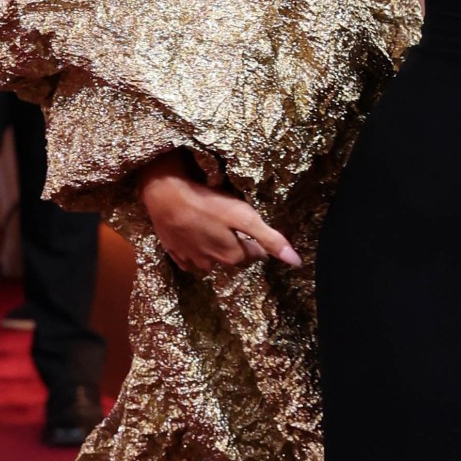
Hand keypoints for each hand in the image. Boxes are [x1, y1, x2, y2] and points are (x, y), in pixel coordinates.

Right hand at [139, 166, 299, 274]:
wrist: (164, 196)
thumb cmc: (207, 203)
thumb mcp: (244, 217)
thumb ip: (270, 239)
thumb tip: (296, 262)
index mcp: (233, 256)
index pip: (255, 253)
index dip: (256, 239)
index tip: (251, 226)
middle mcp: (213, 264)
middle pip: (233, 256)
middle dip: (237, 244)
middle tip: (231, 224)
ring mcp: (191, 260)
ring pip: (210, 258)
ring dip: (214, 247)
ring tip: (212, 227)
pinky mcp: (174, 252)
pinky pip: (188, 258)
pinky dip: (194, 249)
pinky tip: (193, 235)